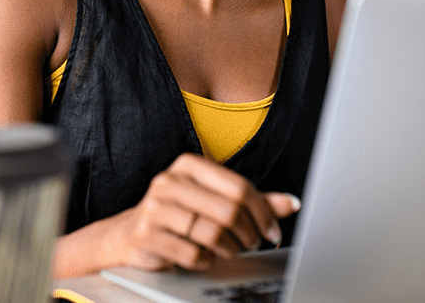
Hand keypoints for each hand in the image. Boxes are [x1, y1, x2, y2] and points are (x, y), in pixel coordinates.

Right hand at [103, 153, 300, 271]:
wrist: (132, 233)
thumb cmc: (180, 213)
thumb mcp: (215, 199)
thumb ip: (252, 200)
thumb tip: (291, 202)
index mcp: (188, 165)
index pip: (239, 187)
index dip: (263, 212)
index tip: (272, 230)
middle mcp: (169, 181)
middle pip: (228, 211)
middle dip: (249, 233)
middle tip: (253, 243)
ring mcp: (155, 207)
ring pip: (212, 234)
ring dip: (230, 248)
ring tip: (230, 249)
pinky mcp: (147, 235)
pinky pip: (192, 254)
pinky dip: (206, 260)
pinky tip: (204, 255)